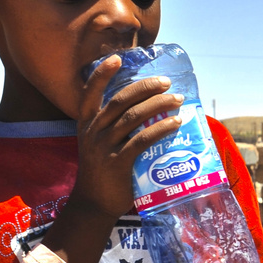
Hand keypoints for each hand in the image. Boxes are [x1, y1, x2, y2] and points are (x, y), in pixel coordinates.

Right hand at [68, 55, 184, 221]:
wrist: (94, 204)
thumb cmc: (103, 171)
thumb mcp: (99, 144)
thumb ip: (115, 127)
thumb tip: (148, 109)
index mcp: (86, 124)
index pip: (90, 93)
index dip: (101, 74)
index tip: (116, 58)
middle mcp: (93, 132)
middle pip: (121, 101)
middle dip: (146, 87)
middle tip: (166, 82)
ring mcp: (104, 147)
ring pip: (134, 117)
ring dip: (159, 105)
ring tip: (177, 99)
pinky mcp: (118, 163)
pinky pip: (143, 140)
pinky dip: (161, 129)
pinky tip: (176, 123)